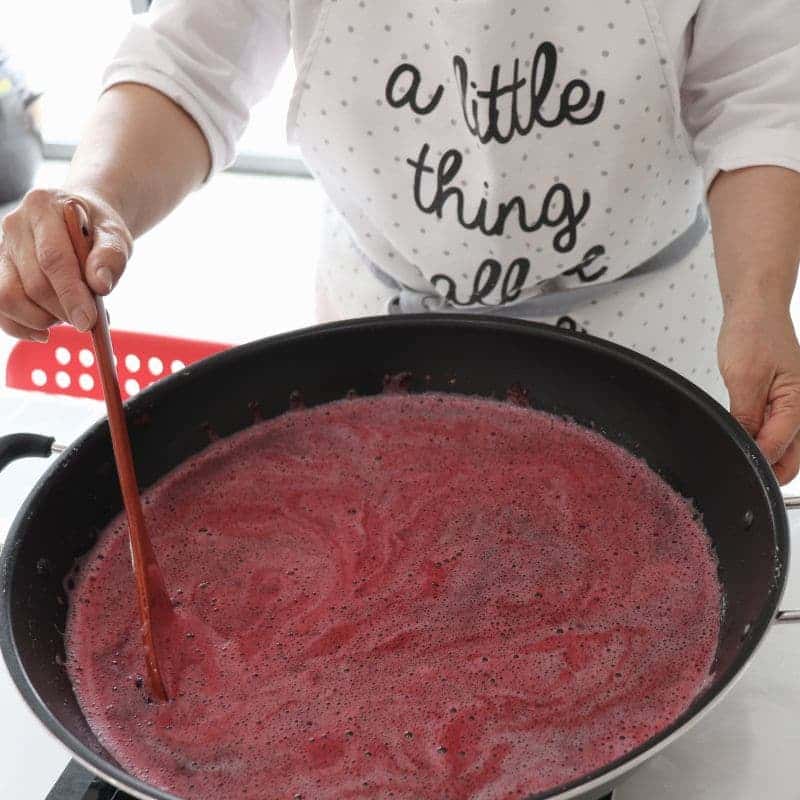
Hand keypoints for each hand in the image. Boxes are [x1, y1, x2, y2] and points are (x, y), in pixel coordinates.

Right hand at [0, 188, 131, 339]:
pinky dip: (21, 327)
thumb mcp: (114, 235)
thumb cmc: (97, 228)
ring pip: (9, 297)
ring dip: (43, 319)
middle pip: (34, 283)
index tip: (88, 322)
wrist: (79, 219)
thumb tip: (101, 285)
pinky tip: (44, 332)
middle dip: (63, 310)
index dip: (71, 294)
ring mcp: (2, 248)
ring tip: (69, 315)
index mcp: (44, 208)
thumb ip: (111, 257)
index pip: (53, 258)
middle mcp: (15, 225)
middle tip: (88, 319)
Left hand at [718, 310, 799, 484]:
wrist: (756, 311)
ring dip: (766, 456)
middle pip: (792, 458)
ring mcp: (795, 407)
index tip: (735, 463)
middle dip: (768, 469)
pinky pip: (778, 433)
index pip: (779, 448)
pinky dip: (763, 441)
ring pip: (787, 449)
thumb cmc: (754, 334)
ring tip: (740, 450)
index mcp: (798, 403)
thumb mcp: (743, 378)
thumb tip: (744, 445)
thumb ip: (746, 416)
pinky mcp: (785, 405)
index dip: (756, 460)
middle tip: (738, 468)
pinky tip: (746, 439)